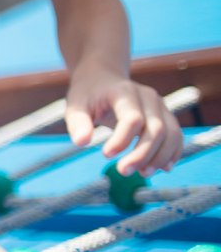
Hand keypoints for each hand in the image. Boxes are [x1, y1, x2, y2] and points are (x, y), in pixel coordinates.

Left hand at [65, 69, 182, 175]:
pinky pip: (176, 136)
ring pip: (171, 134)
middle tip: (123, 171)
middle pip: (156, 129)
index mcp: (124, 92)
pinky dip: (173, 153)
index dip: (122, 139)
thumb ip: (77, 123)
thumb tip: (81, 142)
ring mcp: (160, 106)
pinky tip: (162, 168)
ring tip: (142, 174)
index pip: (133, 118)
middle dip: (142, 154)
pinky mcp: (166, 116)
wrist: (104, 78)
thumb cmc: (88, 94)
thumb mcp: (75, 105)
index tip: (106, 155)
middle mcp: (148, 98)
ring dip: (160, 157)